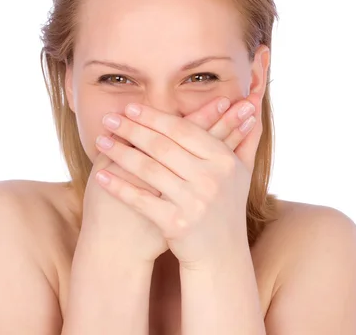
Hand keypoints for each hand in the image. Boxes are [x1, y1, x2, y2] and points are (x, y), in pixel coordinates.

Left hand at [93, 93, 262, 265]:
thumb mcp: (243, 170)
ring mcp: (194, 202)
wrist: (222, 253)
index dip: (154, 117)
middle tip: (109, 118)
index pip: (182, 130)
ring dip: (120, 153)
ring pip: (148, 170)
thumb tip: (255, 101)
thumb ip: (247, 135)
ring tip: (100, 141)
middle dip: (132, 130)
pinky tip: (100, 175)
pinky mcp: (177, 224)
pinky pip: (141, 200)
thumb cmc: (228, 205)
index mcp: (224, 160)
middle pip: (162, 146)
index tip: (130, 108)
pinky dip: (119, 187)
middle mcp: (211, 179)